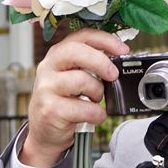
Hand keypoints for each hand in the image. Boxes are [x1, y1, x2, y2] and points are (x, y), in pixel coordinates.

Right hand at [19, 28, 129, 167]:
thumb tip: (119, 58)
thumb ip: (91, 64)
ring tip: (95, 98)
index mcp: (58, 53)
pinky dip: (96, 113)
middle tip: (113, 75)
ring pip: (81, 80)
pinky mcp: (50, 110)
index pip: (82, 36)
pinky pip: (83, 108)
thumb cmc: (65, 99)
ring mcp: (46, 88)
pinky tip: (93, 115)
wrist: (45, 131)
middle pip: (76, 52)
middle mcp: (49, 67)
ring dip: (97, 91)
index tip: (123, 49)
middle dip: (101, 62)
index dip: (106, 40)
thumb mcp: (75, 75)